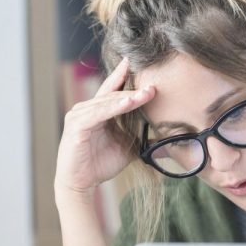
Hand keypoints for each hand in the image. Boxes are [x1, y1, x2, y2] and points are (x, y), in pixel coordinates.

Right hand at [54, 57, 154, 202]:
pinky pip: (98, 113)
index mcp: (98, 111)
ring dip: (127, 97)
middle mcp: (87, 109)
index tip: (135, 61)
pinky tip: (128, 103)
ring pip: (107, 102)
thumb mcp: (128, 148)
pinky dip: (113, 108)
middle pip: (113, 93)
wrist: (81, 184)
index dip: (123, 75)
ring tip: (146, 93)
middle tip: (154, 86)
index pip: (112, 88)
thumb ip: (144, 139)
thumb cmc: (100, 164)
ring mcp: (80, 116)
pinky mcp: (77, 126)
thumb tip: (168, 139)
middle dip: (134, 89)